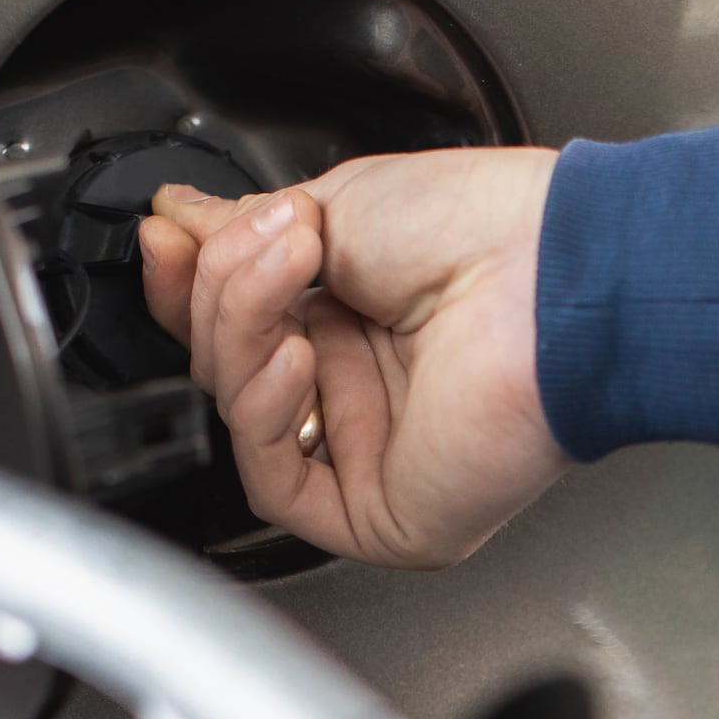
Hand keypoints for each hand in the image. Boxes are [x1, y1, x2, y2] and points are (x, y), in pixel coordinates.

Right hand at [138, 148, 567, 567]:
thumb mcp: (333, 206)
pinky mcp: (380, 513)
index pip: (231, 322)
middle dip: (221, 293)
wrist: (552, 273)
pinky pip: (277, 482)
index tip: (166, 237)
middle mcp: (360, 387)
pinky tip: (295, 356)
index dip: (188, 283)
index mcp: (351, 316)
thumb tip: (178, 224)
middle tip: (266, 238)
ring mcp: (371, 451)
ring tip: (293, 265)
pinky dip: (265, 412)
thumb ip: (242, 232)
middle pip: (223, 366)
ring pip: (240, 416)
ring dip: (244, 329)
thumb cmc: (486, 231)